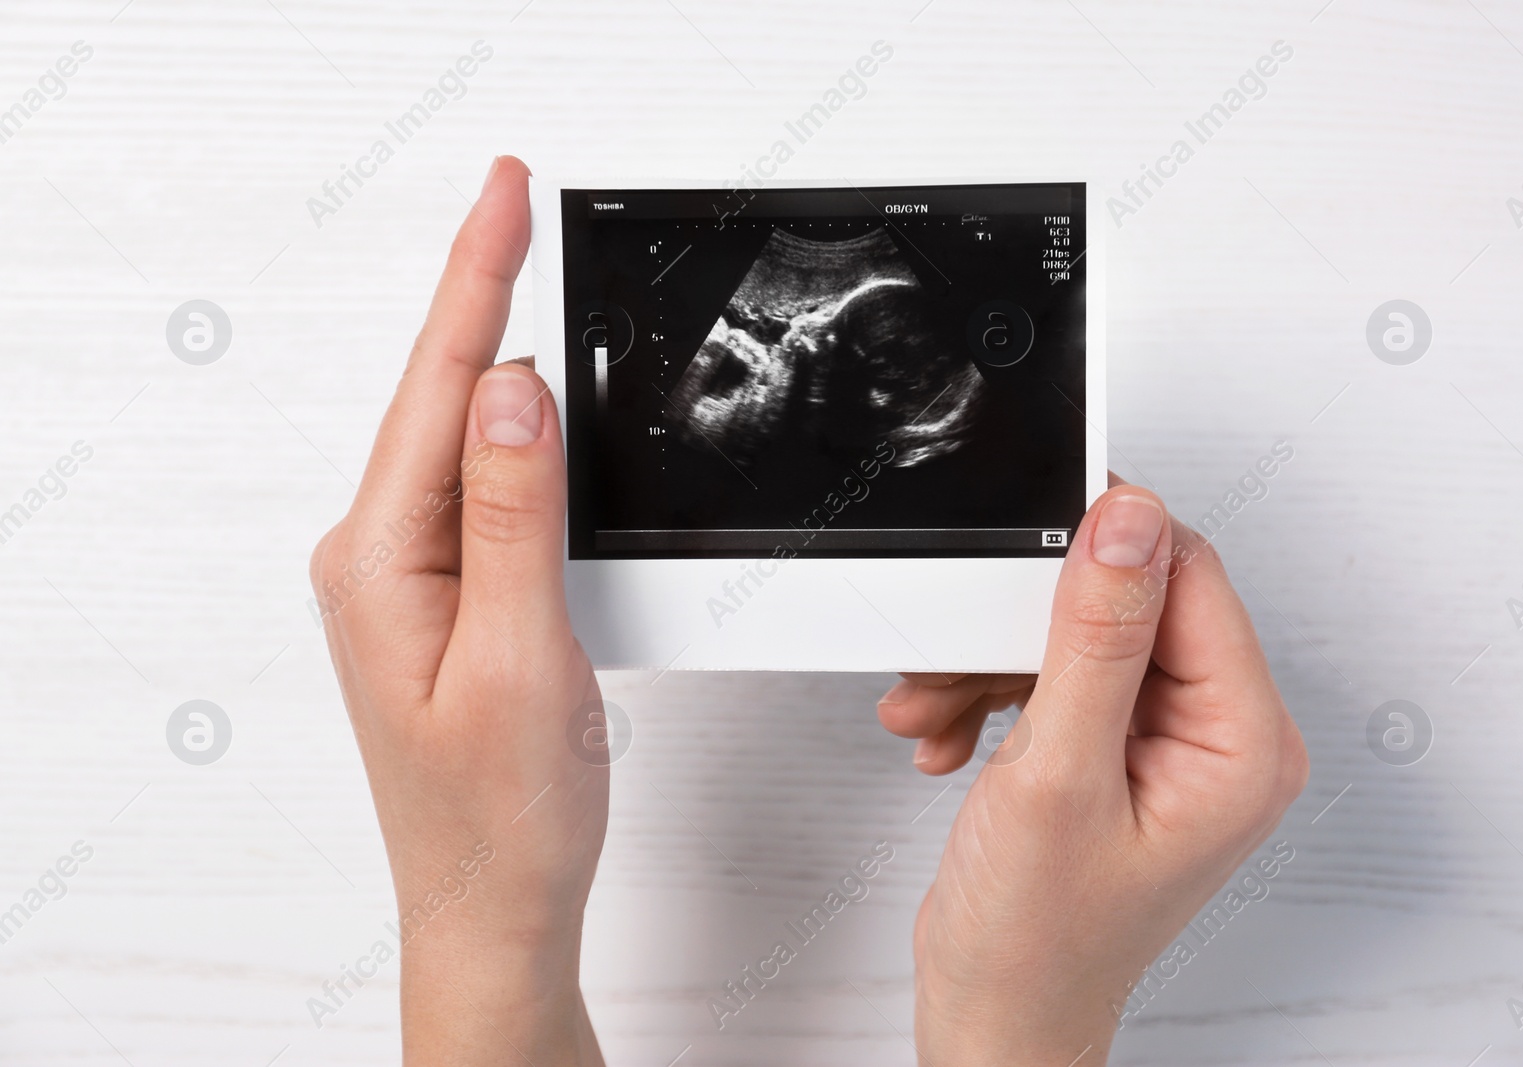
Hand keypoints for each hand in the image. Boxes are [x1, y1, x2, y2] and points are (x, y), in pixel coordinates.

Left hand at [311, 156, 606, 1065]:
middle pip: (441, 393)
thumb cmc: (499, 811)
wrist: (494, 904)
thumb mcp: (518, 655)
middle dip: (487, 294)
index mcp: (383, 559)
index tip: (504, 195)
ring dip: (507, 368)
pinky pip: (483, 489)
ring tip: (538, 286)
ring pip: (465, 439)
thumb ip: (512, 514)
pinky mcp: (447, 593)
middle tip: (527, 209)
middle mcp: (381, 555)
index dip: (476, 278)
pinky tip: (542, 416)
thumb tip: (510, 390)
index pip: (438, 388)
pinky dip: (521, 440)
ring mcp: (410, 575)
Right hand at [877, 483, 1308, 1064]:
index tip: (1022, 542)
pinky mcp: (1117, 747)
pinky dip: (992, 693)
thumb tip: (1128, 520)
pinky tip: (950, 733)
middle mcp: (1218, 735)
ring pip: (1078, 634)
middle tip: (956, 651)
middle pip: (1127, 602)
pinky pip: (1057, 674)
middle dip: (1021, 624)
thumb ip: (1096, 637)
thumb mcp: (1058, 773)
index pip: (1189, 575)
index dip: (1104, 545)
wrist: (996, 1012)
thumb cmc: (1036, 940)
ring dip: (991, 662)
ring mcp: (1167, 742)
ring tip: (936, 708)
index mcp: (1242, 741)